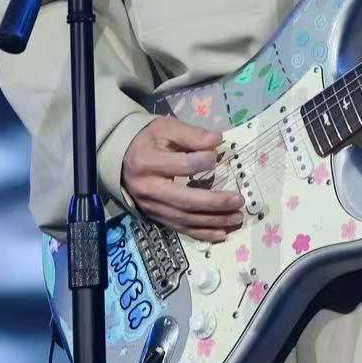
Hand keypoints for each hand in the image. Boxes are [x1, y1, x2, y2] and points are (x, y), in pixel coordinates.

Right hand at [122, 116, 244, 242]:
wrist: (123, 158)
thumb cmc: (149, 140)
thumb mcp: (166, 128)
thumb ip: (191, 134)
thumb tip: (217, 140)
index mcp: (148, 163)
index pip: (181, 165)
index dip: (202, 161)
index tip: (217, 155)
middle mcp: (148, 189)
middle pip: (185, 201)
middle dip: (215, 202)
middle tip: (239, 200)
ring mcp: (152, 207)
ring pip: (186, 219)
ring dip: (214, 221)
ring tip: (236, 217)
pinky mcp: (156, 218)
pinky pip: (181, 229)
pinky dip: (202, 233)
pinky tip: (221, 233)